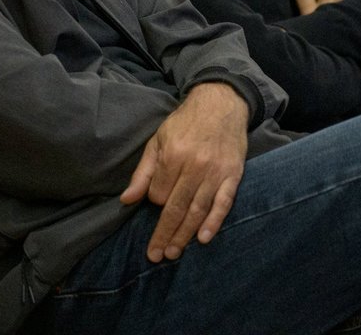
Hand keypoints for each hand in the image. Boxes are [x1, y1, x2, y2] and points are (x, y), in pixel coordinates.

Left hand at [120, 83, 247, 261]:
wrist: (221, 103)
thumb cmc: (185, 123)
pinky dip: (214, 222)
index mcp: (173, 155)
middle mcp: (194, 166)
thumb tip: (127, 200)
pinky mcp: (233, 174)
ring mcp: (215, 172)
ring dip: (185, 234)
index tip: (156, 203)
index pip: (159, 194)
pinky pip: (223, 203)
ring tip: (174, 252)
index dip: (155, 203)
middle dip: (164, 234)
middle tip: (156, 256)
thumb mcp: (158, 140)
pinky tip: (204, 238)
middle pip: (176, 208)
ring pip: (197, 210)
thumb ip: (143, 172)